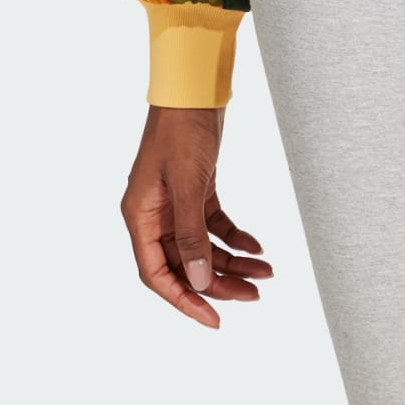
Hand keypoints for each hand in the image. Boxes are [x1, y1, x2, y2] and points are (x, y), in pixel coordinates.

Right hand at [121, 104, 273, 327]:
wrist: (195, 85)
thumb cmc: (182, 128)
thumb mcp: (187, 184)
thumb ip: (191, 236)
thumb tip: (199, 282)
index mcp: (140, 216)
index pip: (157, 274)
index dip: (184, 300)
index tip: (214, 319)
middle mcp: (155, 214)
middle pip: (184, 264)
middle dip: (218, 282)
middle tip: (253, 295)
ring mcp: (175, 202)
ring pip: (202, 247)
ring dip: (232, 262)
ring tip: (265, 273)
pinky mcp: (196, 188)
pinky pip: (214, 224)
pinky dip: (235, 236)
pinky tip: (257, 246)